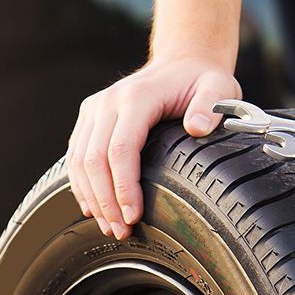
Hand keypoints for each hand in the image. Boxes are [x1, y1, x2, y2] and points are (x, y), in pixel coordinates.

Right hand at [68, 58, 240, 238]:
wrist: (181, 63)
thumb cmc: (201, 81)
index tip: (134, 217)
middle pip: (94, 160)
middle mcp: (108, 101)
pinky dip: (82, 185)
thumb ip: (211, 105)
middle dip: (106, 201)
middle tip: (122, 231)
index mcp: (137, 97)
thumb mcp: (219, 87)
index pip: (120, 149)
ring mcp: (95, 109)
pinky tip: (93, 209)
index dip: (123, 187)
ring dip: (92, 198)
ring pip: (79, 161)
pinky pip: (75, 156)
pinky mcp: (89, 118)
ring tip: (110, 227)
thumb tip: (197, 128)